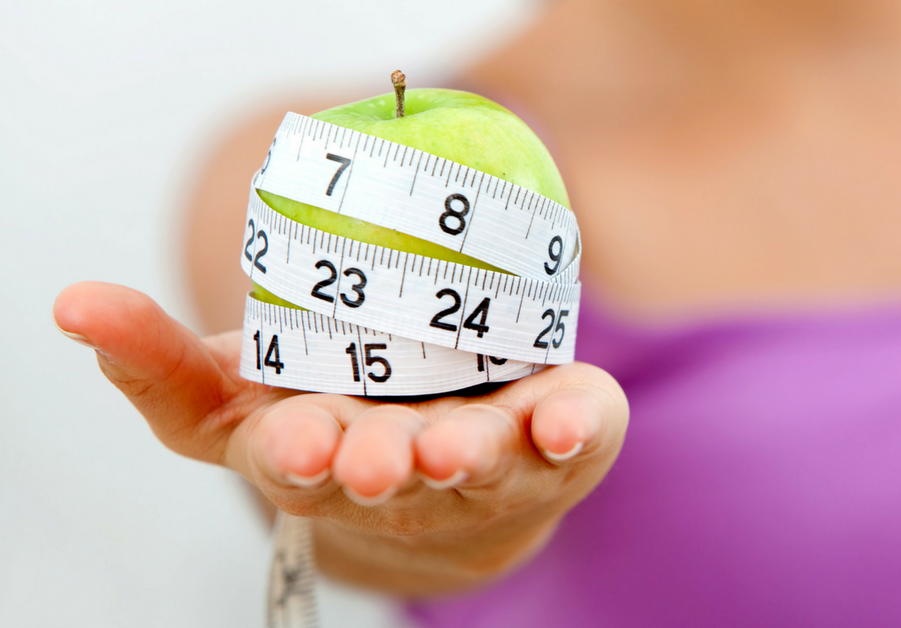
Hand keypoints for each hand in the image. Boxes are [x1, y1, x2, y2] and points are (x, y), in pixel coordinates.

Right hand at [52, 281, 627, 594]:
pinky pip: (572, 440)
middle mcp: (399, 472)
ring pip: (477, 466)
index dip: (292, 452)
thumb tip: (71, 304)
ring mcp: (485, 463)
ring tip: (458, 444)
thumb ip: (160, 360)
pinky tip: (565, 416)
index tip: (296, 440)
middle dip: (374, 465)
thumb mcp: (242, 388)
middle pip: (383, 474)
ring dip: (469, 456)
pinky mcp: (559, 443)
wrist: (458, 470)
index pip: (289, 460)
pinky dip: (571, 431)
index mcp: (318, 453)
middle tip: (369, 456)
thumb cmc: (341, 413)